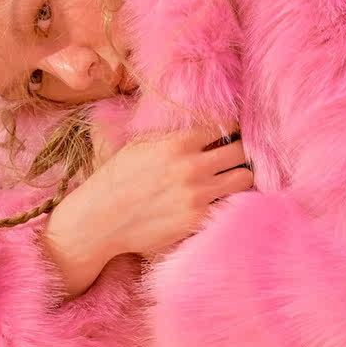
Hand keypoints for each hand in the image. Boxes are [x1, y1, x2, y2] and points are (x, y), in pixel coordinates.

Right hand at [43, 124, 252, 296]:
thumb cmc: (118, 179)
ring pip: (244, 179)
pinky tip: (221, 199)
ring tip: (232, 178)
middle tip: (237, 157)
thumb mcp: (141, 145)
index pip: (225, 126)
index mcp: (178, 143)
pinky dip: (230, 200)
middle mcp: (192, 167)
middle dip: (242, 152)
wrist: (101, 219)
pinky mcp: (198, 220)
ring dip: (242, 176)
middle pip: (241, 152)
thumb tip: (200, 126)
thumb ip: (173, 135)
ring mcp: (198, 196)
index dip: (232, 130)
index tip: (231, 135)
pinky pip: (229, 205)